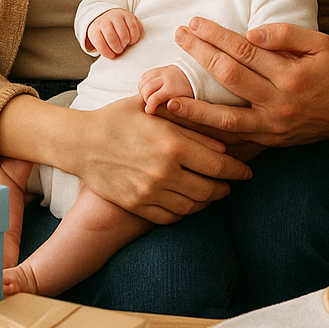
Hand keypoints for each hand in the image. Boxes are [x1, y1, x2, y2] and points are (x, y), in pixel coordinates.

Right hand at [72, 95, 252, 223]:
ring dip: (208, 202)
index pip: (220, 165)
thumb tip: (222, 140)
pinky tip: (189, 202)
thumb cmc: (121, 117)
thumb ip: (191, 124)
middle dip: (226, 188)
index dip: (238, 170)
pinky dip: (185, 212)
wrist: (81, 141)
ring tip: (213, 193)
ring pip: (193, 206)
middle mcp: (165, 171)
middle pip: (211, 189)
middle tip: (232, 184)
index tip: (247, 171)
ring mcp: (150, 191)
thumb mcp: (156, 111)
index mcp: (173, 143)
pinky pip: (171, 216)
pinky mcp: (136, 205)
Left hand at [86, 8, 141, 58]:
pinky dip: (134, 38)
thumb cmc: (105, 34)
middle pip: (112, 38)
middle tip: (119, 50)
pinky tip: (131, 39)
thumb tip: (113, 56)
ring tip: (125, 44)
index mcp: (95, 29)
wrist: (110, 17)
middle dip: (117, 48)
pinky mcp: (128, 15)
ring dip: (126, 43)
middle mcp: (105, 21)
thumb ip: (104, 48)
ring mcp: (117, 17)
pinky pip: (134, 28)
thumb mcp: (100, 41)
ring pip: (124, 34)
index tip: (111, 56)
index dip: (106, 52)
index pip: (99, 42)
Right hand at [139, 64, 193, 114]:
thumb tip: (169, 106)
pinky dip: (143, 84)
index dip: (150, 105)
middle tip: (151, 104)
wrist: (193, 76)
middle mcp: (166, 77)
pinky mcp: (157, 69)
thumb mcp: (187, 101)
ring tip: (150, 98)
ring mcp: (161, 72)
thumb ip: (178, 106)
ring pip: (144, 82)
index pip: (156, 97)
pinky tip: (148, 90)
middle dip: (145, 99)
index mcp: (173, 87)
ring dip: (143, 91)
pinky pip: (144, 76)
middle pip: (146, 89)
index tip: (149, 111)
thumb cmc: (189, 92)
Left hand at [167, 20, 328, 146]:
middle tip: (179, 37)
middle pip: (230, 78)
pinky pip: (235, 141)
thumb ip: (287, 35)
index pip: (244, 51)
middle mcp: (279, 103)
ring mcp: (273, 127)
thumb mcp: (321, 43)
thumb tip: (252, 33)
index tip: (195, 22)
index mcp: (291, 75)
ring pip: (226, 121)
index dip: (217, 36)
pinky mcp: (270, 142)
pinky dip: (211, 137)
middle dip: (200, 56)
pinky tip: (189, 130)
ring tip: (167, 100)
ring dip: (195, 110)